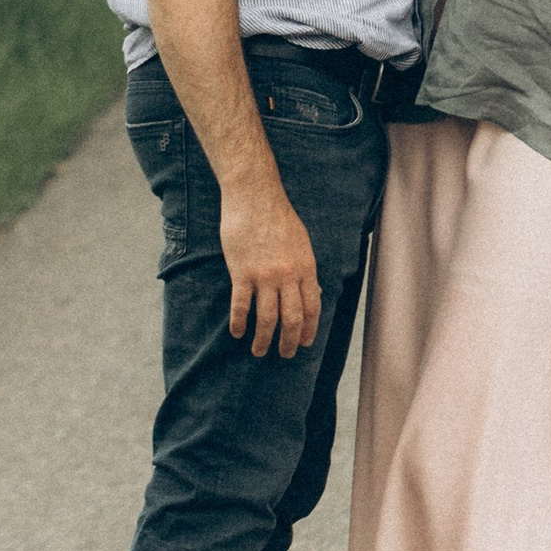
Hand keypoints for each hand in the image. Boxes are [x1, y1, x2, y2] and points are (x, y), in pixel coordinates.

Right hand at [220, 182, 321, 358]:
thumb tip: (313, 292)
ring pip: (267, 318)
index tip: (305, 343)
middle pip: (292, 318)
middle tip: (284, 354)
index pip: (312, 307)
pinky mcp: (242, 272)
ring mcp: (264, 275)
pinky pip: (241, 306)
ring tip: (259, 351)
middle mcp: (288, 275)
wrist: (254, 195)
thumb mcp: (301, 242)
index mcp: (305, 267)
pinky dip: (239, 323)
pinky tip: (237, 332)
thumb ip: (305, 268)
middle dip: (289, 342)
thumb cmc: (278, 216)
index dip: (309, 329)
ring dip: (263, 339)